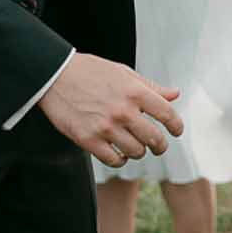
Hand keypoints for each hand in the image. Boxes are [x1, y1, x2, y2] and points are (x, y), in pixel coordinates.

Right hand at [38, 52, 183, 168]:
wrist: (55, 76)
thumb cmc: (91, 72)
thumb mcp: (124, 73)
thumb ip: (150, 87)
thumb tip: (175, 95)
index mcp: (135, 91)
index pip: (168, 114)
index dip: (176, 126)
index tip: (176, 132)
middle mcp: (123, 110)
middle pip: (154, 139)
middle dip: (160, 146)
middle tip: (158, 146)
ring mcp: (105, 127)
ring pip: (136, 152)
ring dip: (139, 152)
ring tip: (135, 147)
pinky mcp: (88, 140)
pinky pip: (113, 160)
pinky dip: (120, 160)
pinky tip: (119, 153)